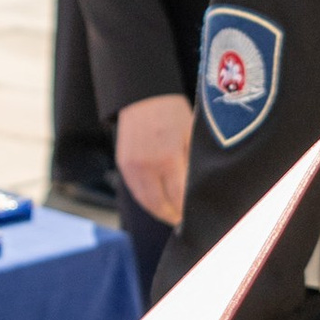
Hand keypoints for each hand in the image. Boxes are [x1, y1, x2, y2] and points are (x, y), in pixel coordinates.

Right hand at [115, 93, 192, 224]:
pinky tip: (159, 204)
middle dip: (174, 217)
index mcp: (168, 159)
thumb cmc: (172, 113)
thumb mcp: (190, 135)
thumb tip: (196, 191)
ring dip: (160, 213)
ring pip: (146, 203)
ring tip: (173, 216)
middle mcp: (147, 167)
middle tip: (185, 223)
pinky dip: (148, 202)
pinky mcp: (123, 165)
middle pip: (161, 206)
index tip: (196, 219)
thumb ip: (191, 164)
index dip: (187, 212)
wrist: (142, 96)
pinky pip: (136, 192)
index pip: (179, 198)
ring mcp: (132, 168)